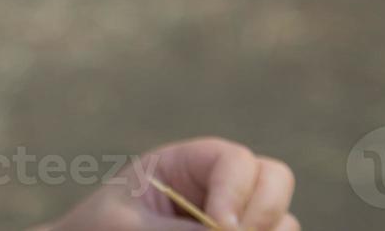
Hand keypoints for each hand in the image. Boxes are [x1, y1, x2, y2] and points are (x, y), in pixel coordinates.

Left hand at [41, 137, 297, 230]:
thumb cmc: (99, 229)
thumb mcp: (131, 225)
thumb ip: (179, 228)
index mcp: (187, 164)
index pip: (236, 160)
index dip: (236, 191)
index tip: (220, 225)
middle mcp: (221, 188)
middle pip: (275, 179)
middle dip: (263, 211)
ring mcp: (238, 219)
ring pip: (285, 222)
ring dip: (267, 230)